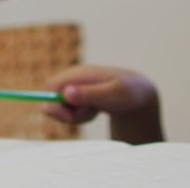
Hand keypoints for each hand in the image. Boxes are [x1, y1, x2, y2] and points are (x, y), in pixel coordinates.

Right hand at [42, 65, 162, 142]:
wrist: (138, 96)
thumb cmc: (128, 92)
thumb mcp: (111, 95)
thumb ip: (88, 94)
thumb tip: (65, 93)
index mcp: (79, 73)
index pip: (51, 86)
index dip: (55, 103)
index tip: (70, 116)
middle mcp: (73, 79)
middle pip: (52, 98)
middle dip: (65, 113)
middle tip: (87, 114)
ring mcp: (75, 88)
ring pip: (60, 107)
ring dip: (75, 115)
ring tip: (95, 110)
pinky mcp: (78, 97)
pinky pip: (69, 111)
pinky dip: (80, 116)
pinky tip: (95, 110)